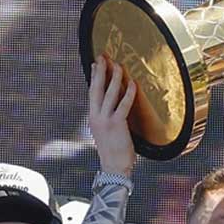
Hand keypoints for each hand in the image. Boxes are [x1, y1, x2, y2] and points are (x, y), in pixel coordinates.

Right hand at [88, 56, 136, 177]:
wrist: (114, 167)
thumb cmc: (113, 151)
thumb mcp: (105, 131)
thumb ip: (106, 118)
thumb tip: (112, 105)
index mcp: (93, 118)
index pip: (91, 92)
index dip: (93, 76)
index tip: (95, 63)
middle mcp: (96, 117)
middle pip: (95, 89)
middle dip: (99, 71)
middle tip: (102, 56)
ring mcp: (105, 120)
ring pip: (108, 94)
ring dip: (114, 78)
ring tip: (118, 65)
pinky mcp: (117, 124)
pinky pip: (123, 104)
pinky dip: (128, 93)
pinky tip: (133, 83)